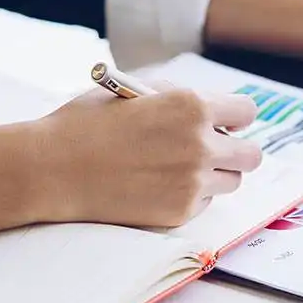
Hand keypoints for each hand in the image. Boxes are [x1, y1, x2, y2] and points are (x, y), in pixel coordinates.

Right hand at [32, 87, 262, 226]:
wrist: (51, 169)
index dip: (235, 117)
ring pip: (231, 181)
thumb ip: (177, 96)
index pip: (246, 112)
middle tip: (215, 150)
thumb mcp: (134, 90)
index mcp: (191, 105)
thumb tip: (211, 107)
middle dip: (235, 150)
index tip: (226, 122)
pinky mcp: (180, 211)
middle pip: (251, 154)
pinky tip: (158, 185)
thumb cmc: (86, 123)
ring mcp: (193, 182)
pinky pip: (204, 202)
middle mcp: (200, 144)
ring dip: (215, 174)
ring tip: (180, 168)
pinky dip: (190, 195)